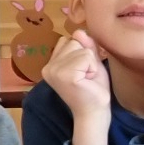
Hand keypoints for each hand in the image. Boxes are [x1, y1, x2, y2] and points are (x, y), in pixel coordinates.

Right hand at [43, 30, 113, 144]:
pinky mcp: (64, 74)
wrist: (95, 113)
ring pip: (81, 49)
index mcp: (51, 64)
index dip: (83, 54)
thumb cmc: (93, 90)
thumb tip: (79, 31)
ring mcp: (54, 70)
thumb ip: (86, 46)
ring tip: (87, 79)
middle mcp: (48, 66)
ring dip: (91, 63)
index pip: (69, 40)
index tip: (83, 73)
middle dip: (87, 58)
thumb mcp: (91, 63)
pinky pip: (86, 57)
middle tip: (86, 77)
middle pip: (74, 42)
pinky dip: (93, 68)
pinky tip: (88, 81)